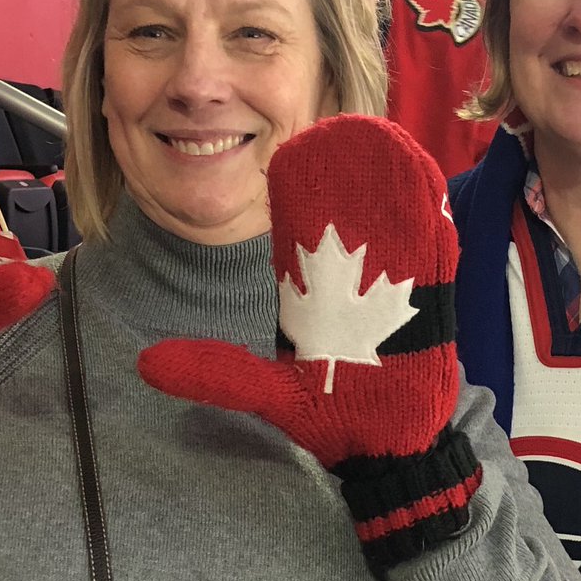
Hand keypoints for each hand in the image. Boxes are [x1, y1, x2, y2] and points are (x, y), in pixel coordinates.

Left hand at [139, 115, 479, 573]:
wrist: (389, 449)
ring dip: (390, 183)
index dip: (300, 194)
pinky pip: (434, 250)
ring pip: (394, 224)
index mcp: (315, 295)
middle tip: (337, 131)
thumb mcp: (267, 391)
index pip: (305, 234)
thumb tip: (146, 364)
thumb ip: (217, 373)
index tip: (287, 153)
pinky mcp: (434, 299)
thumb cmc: (329, 415)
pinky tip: (423, 181)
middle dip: (348, 175)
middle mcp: (356, 283)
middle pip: (353, 219)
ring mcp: (398, 288)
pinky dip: (430, 215)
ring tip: (382, 140)